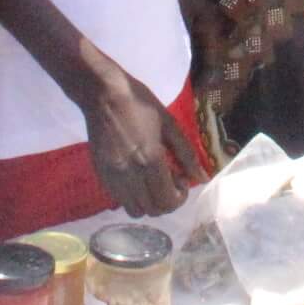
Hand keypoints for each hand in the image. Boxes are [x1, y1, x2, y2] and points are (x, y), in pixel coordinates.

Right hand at [82, 61, 207, 217]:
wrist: (103, 95)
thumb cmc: (140, 104)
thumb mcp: (170, 124)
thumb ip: (187, 154)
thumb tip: (202, 177)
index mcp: (150, 160)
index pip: (167, 200)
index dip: (180, 197)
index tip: (181, 179)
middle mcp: (130, 175)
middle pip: (152, 210)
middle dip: (166, 201)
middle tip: (169, 180)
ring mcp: (112, 177)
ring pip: (134, 210)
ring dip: (148, 202)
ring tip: (152, 181)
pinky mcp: (100, 175)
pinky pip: (119, 200)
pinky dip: (132, 197)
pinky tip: (136, 178)